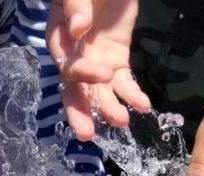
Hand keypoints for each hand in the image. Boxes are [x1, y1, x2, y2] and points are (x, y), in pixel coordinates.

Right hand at [47, 0, 150, 141]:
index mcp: (60, 39)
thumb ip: (76, 7)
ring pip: (99, 92)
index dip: (83, 73)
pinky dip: (132, 96)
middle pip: (75, 90)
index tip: (105, 74)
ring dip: (109, 109)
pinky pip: (123, 83)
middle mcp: (75, 56)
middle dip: (81, 112)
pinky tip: (143, 106)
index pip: (67, 64)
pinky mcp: (116, 62)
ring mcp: (96, 62)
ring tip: (123, 121)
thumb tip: (78, 30)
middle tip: (87, 134)